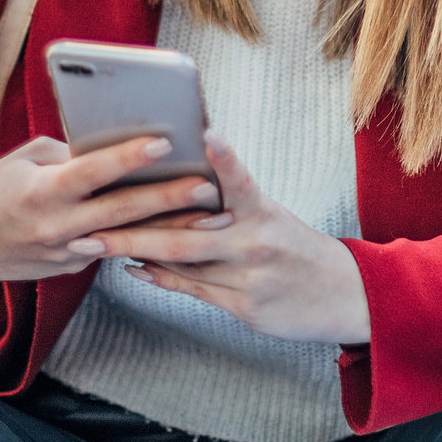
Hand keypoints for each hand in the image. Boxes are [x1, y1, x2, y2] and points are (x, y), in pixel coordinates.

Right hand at [0, 135, 221, 285]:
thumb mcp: (23, 162)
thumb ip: (68, 155)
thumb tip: (112, 147)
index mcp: (43, 191)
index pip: (94, 170)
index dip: (130, 156)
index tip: (166, 142)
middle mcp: (58, 225)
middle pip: (123, 210)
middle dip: (169, 199)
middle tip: (208, 188)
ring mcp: (67, 252)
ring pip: (128, 238)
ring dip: (171, 230)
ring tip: (211, 220)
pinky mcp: (73, 267)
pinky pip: (113, 250)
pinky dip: (146, 241)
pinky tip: (182, 235)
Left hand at [88, 132, 370, 343]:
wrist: (348, 294)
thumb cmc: (301, 250)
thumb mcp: (275, 219)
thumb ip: (233, 206)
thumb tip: (185, 188)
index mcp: (264, 213)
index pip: (239, 181)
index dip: (223, 159)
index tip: (207, 135)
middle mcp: (255, 242)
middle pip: (187, 235)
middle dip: (134, 230)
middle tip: (93, 223)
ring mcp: (250, 277)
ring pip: (183, 264)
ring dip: (137, 253)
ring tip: (96, 243)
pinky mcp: (246, 305)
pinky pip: (194, 290)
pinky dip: (161, 278)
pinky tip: (134, 269)